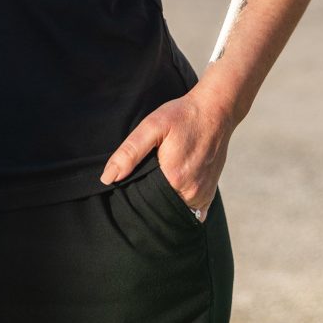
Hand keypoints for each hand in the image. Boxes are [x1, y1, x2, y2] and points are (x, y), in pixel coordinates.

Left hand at [98, 82, 235, 221]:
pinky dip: (180, 204)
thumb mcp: (151, 126)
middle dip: (148, 199)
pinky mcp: (209, 194)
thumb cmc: (182, 116)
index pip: (144, 201)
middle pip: (159, 207)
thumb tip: (107, 178)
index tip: (130, 181)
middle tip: (144, 177)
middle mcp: (190, 193)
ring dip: (164, 202)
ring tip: (157, 181)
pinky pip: (191, 211)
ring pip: (175, 210)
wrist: (215, 111)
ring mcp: (202, 195)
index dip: (133, 195)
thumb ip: (129, 152)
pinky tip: (172, 189)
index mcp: (174, 179)